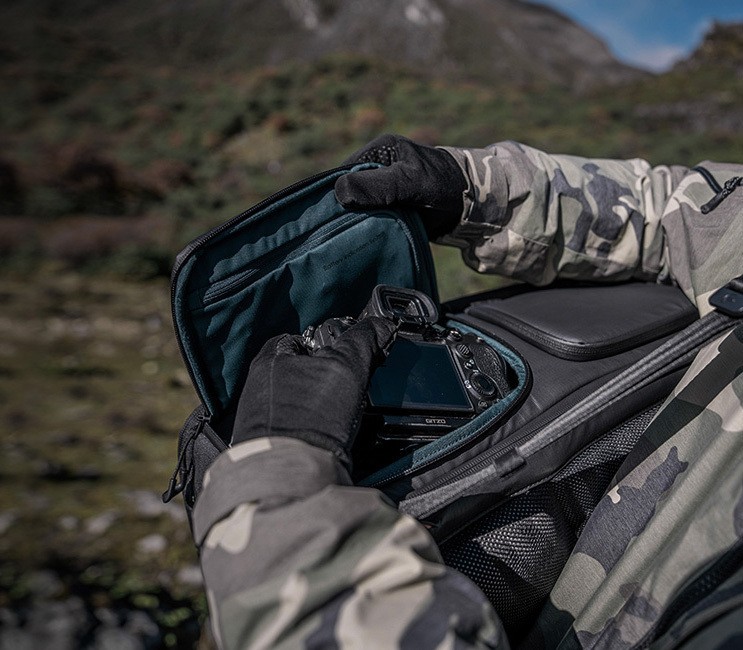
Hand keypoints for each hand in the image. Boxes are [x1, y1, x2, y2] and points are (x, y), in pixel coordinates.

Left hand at [232, 317, 396, 470]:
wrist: (292, 478)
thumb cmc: (308, 418)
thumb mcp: (344, 368)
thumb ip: (362, 341)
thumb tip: (382, 325)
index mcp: (269, 359)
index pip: (303, 337)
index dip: (331, 342)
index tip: (350, 352)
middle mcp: (261, 385)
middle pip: (305, 368)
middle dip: (328, 374)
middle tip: (351, 384)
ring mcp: (265, 416)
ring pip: (303, 398)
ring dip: (323, 402)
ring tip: (343, 413)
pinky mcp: (274, 442)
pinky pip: (302, 425)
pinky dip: (318, 426)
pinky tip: (333, 434)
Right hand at [334, 134, 466, 239]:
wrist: (474, 205)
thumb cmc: (443, 185)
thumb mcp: (408, 182)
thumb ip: (377, 186)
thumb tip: (340, 191)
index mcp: (379, 152)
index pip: (343, 173)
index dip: (335, 194)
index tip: (329, 217)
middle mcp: (378, 169)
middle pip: (348, 191)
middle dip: (344, 210)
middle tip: (336, 233)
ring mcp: (384, 190)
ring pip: (359, 207)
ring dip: (356, 222)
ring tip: (347, 240)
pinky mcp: (391, 207)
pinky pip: (371, 218)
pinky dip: (368, 229)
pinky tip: (362, 241)